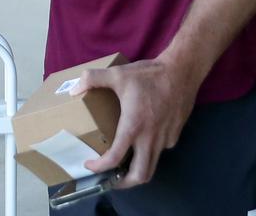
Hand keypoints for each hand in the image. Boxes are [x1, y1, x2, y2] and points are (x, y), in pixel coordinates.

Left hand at [74, 58, 197, 187]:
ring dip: (136, 171)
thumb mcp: (117, 73)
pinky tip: (138, 143)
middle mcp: (151, 138)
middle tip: (109, 180)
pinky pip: (159, 152)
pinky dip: (147, 155)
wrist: (182, 72)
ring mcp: (165, 139)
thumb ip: (92, 79)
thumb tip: (73, 90)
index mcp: (133, 126)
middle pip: (140, 175)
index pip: (115, 158)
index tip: (89, 165)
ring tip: (121, 166)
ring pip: (152, 166)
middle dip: (124, 183)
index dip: (100, 167)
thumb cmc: (148, 75)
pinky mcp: (174, 135)